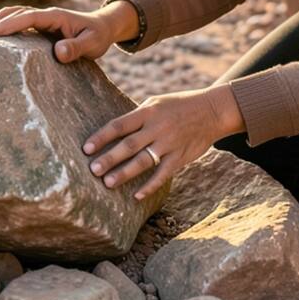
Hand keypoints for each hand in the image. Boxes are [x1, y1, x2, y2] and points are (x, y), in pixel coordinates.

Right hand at [0, 4, 128, 62]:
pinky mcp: (44, 26)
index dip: (11, 23)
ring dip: (3, 19)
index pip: (29, 17)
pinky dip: (9, 22)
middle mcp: (48, 15)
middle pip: (20, 13)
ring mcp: (45, 19)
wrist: (104, 27)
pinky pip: (23, 22)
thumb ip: (76, 48)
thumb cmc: (98, 36)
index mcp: (56, 16)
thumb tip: (58, 52)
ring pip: (19, 15)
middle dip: (1, 20)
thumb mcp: (92, 43)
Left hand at [82, 85, 244, 199]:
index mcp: (148, 111)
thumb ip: (137, 117)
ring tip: (108, 183)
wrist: (212, 111)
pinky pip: (163, 174)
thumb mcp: (157, 103)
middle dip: (109, 158)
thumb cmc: (178, 106)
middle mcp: (157, 127)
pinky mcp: (180, 157)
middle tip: (92, 170)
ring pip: (143, 161)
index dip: (101, 136)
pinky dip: (150, 186)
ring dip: (124, 173)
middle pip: (128, 145)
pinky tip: (136, 196)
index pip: (119, 125)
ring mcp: (169, 143)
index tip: (86, 148)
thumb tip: (113, 131)